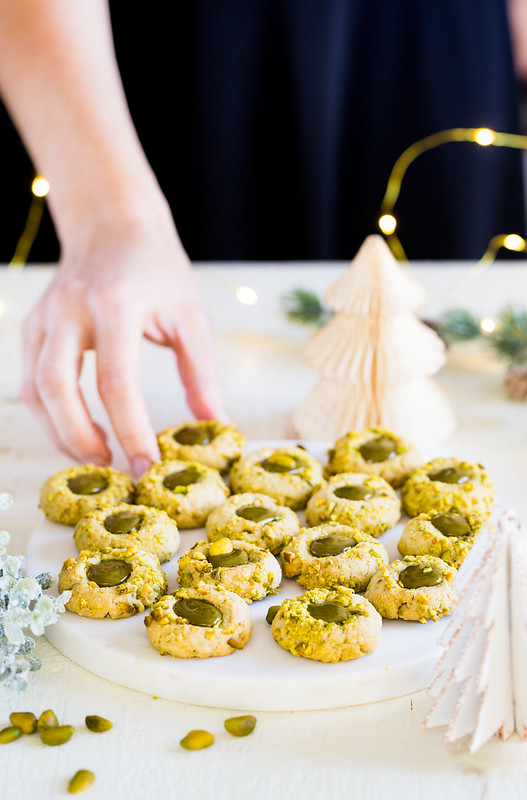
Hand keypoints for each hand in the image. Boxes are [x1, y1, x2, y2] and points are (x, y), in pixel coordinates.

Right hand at [20, 211, 223, 475]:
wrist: (113, 223)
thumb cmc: (158, 269)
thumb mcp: (190, 316)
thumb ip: (201, 372)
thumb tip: (213, 424)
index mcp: (116, 304)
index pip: (116, 381)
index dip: (130, 430)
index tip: (146, 466)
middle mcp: (70, 309)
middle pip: (57, 388)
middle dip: (80, 439)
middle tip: (111, 468)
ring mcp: (45, 316)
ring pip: (35, 389)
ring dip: (60, 432)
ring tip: (95, 457)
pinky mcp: (32, 326)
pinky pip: (30, 380)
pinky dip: (50, 414)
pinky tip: (76, 431)